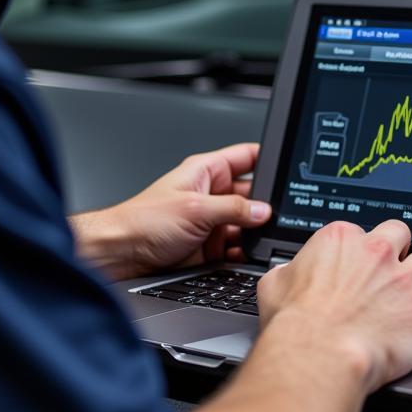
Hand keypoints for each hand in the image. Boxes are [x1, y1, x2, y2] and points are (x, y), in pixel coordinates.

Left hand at [69, 143, 270, 279]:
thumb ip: (233, 209)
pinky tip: (248, 254)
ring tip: (260, 237)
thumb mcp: (195, 209)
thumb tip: (263, 210)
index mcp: (206, 171)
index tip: (288, 168)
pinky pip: (238, 245)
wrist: (122, 254)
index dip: (268, 159)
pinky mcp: (210, 245)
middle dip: (265, 204)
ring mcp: (212, 220)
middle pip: (252, 194)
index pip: (246, 156)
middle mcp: (212, 193)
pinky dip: (245, 251)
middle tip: (276, 214)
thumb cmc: (143, 221)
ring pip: (247, 223)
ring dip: (255, 231)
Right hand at [256, 219, 411, 392]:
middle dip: (400, 250)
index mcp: (341, 239)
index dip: (360, 251)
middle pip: (400, 234)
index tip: (359, 266)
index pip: (360, 232)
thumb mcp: (274, 285)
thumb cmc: (294, 325)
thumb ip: (286, 271)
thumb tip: (285, 273)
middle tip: (394, 269)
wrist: (316, 355)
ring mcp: (402, 280)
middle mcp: (375, 252)